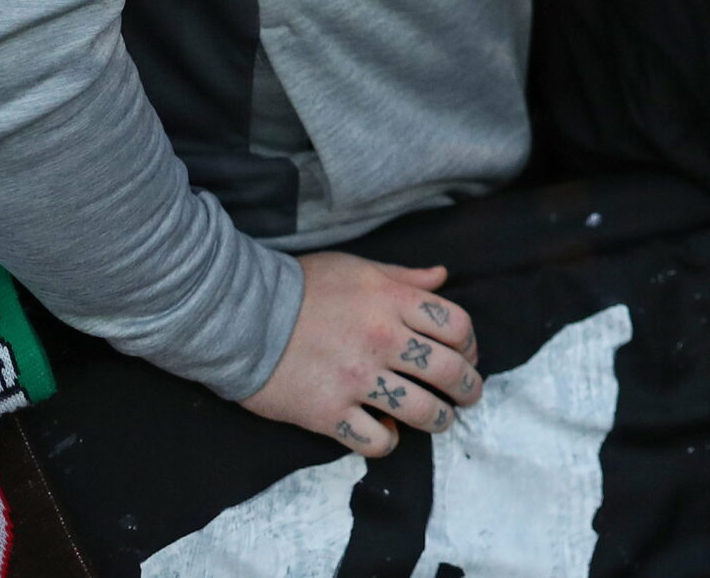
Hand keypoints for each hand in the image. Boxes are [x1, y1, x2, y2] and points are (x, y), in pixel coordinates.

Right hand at [241, 253, 482, 455]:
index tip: (467, 356)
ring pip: (422, 411)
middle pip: (450, 372)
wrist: (239, 316)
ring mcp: (357, 379)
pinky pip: (375, 440)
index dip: (470, 345)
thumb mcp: (357, 268)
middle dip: (469, 389)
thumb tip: (442, 276)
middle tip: (468, 397)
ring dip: (439, 420)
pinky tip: (385, 433)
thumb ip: (403, 276)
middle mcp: (383, 340)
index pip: (457, 327)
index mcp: (393, 301)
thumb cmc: (300, 287)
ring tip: (439, 421)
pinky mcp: (328, 413)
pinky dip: (387, 441)